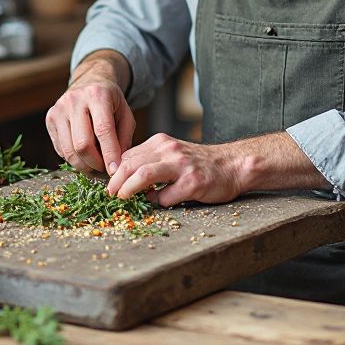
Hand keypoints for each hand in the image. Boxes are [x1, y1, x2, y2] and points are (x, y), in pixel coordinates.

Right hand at [46, 56, 135, 174]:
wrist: (89, 83)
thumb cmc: (111, 102)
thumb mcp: (126, 114)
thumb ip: (124, 139)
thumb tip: (116, 166)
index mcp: (97, 95)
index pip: (103, 130)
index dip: (109, 154)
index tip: (115, 171)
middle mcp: (74, 100)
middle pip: (82, 144)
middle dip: (95, 164)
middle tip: (105, 170)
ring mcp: (58, 109)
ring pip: (69, 151)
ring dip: (84, 166)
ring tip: (96, 168)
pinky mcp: (50, 119)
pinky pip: (60, 149)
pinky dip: (73, 159)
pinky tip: (84, 157)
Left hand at [106, 133, 244, 206]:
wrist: (233, 165)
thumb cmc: (199, 163)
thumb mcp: (172, 153)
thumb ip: (151, 160)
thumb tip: (124, 178)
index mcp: (161, 142)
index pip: (128, 155)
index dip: (115, 171)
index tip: (111, 184)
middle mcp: (170, 150)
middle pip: (130, 163)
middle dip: (115, 181)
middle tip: (110, 194)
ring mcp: (181, 166)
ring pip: (143, 174)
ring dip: (128, 189)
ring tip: (123, 198)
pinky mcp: (193, 183)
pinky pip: (166, 196)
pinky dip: (159, 202)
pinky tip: (162, 202)